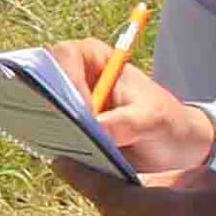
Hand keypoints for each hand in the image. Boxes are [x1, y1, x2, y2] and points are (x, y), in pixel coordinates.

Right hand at [40, 39, 215, 182]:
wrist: (174, 145)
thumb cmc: (167, 122)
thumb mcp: (153, 121)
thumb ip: (126, 123)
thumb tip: (95, 130)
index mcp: (96, 57)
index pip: (64, 56)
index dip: (66, 80)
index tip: (82, 111)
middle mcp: (74, 75)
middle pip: (42, 82)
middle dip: (47, 106)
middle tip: (61, 132)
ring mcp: (66, 104)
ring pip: (40, 111)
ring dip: (46, 130)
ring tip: (63, 148)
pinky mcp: (64, 129)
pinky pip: (46, 134)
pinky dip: (50, 146)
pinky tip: (64, 159)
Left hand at [69, 168, 215, 215]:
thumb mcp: (207, 184)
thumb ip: (166, 181)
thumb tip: (141, 184)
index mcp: (161, 213)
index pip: (108, 192)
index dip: (80, 176)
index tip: (58, 162)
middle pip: (112, 214)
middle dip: (107, 196)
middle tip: (102, 179)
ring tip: (162, 213)